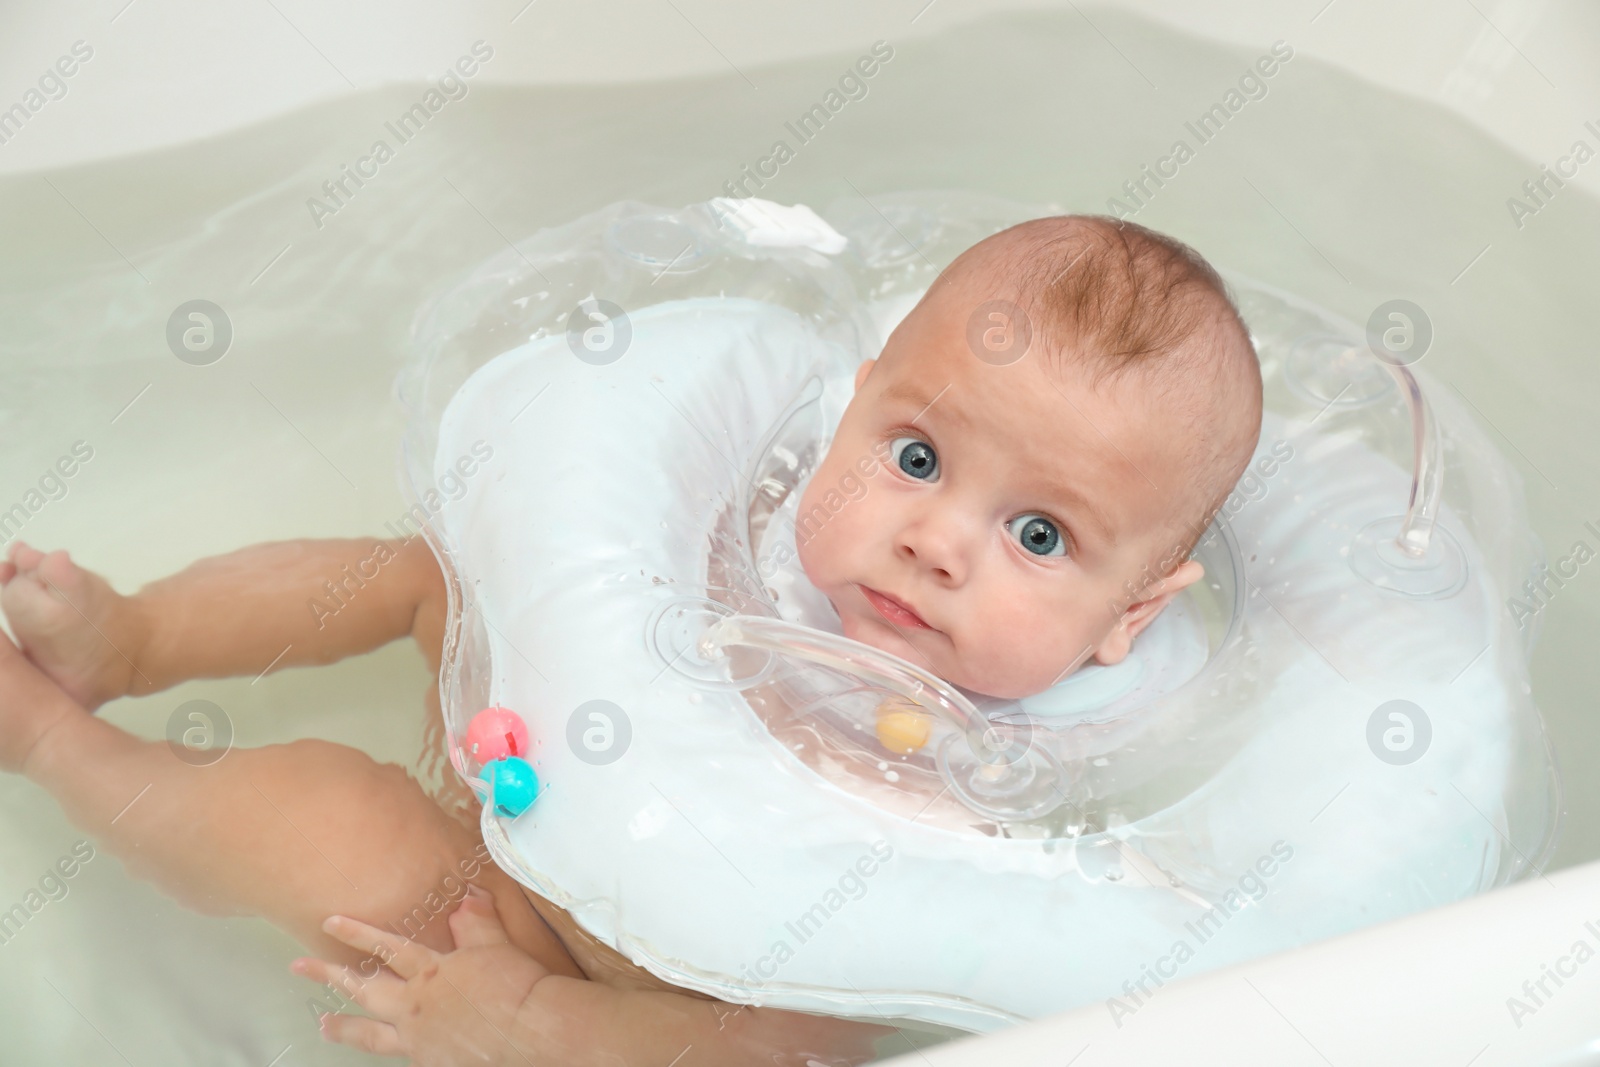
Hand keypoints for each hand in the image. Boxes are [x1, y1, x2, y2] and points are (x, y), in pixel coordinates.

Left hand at [292, 884, 552, 1064]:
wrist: (529, 1031)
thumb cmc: (517, 986)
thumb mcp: (497, 945)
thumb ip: (477, 922)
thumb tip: (467, 898)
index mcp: (431, 971)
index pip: (386, 947)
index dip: (357, 933)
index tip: (330, 923)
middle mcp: (416, 1004)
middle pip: (363, 988)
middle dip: (328, 974)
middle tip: (299, 966)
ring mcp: (418, 1037)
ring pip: (369, 1032)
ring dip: (342, 1027)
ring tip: (322, 1025)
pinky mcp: (429, 1062)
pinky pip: (398, 1056)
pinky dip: (385, 1051)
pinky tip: (383, 1051)